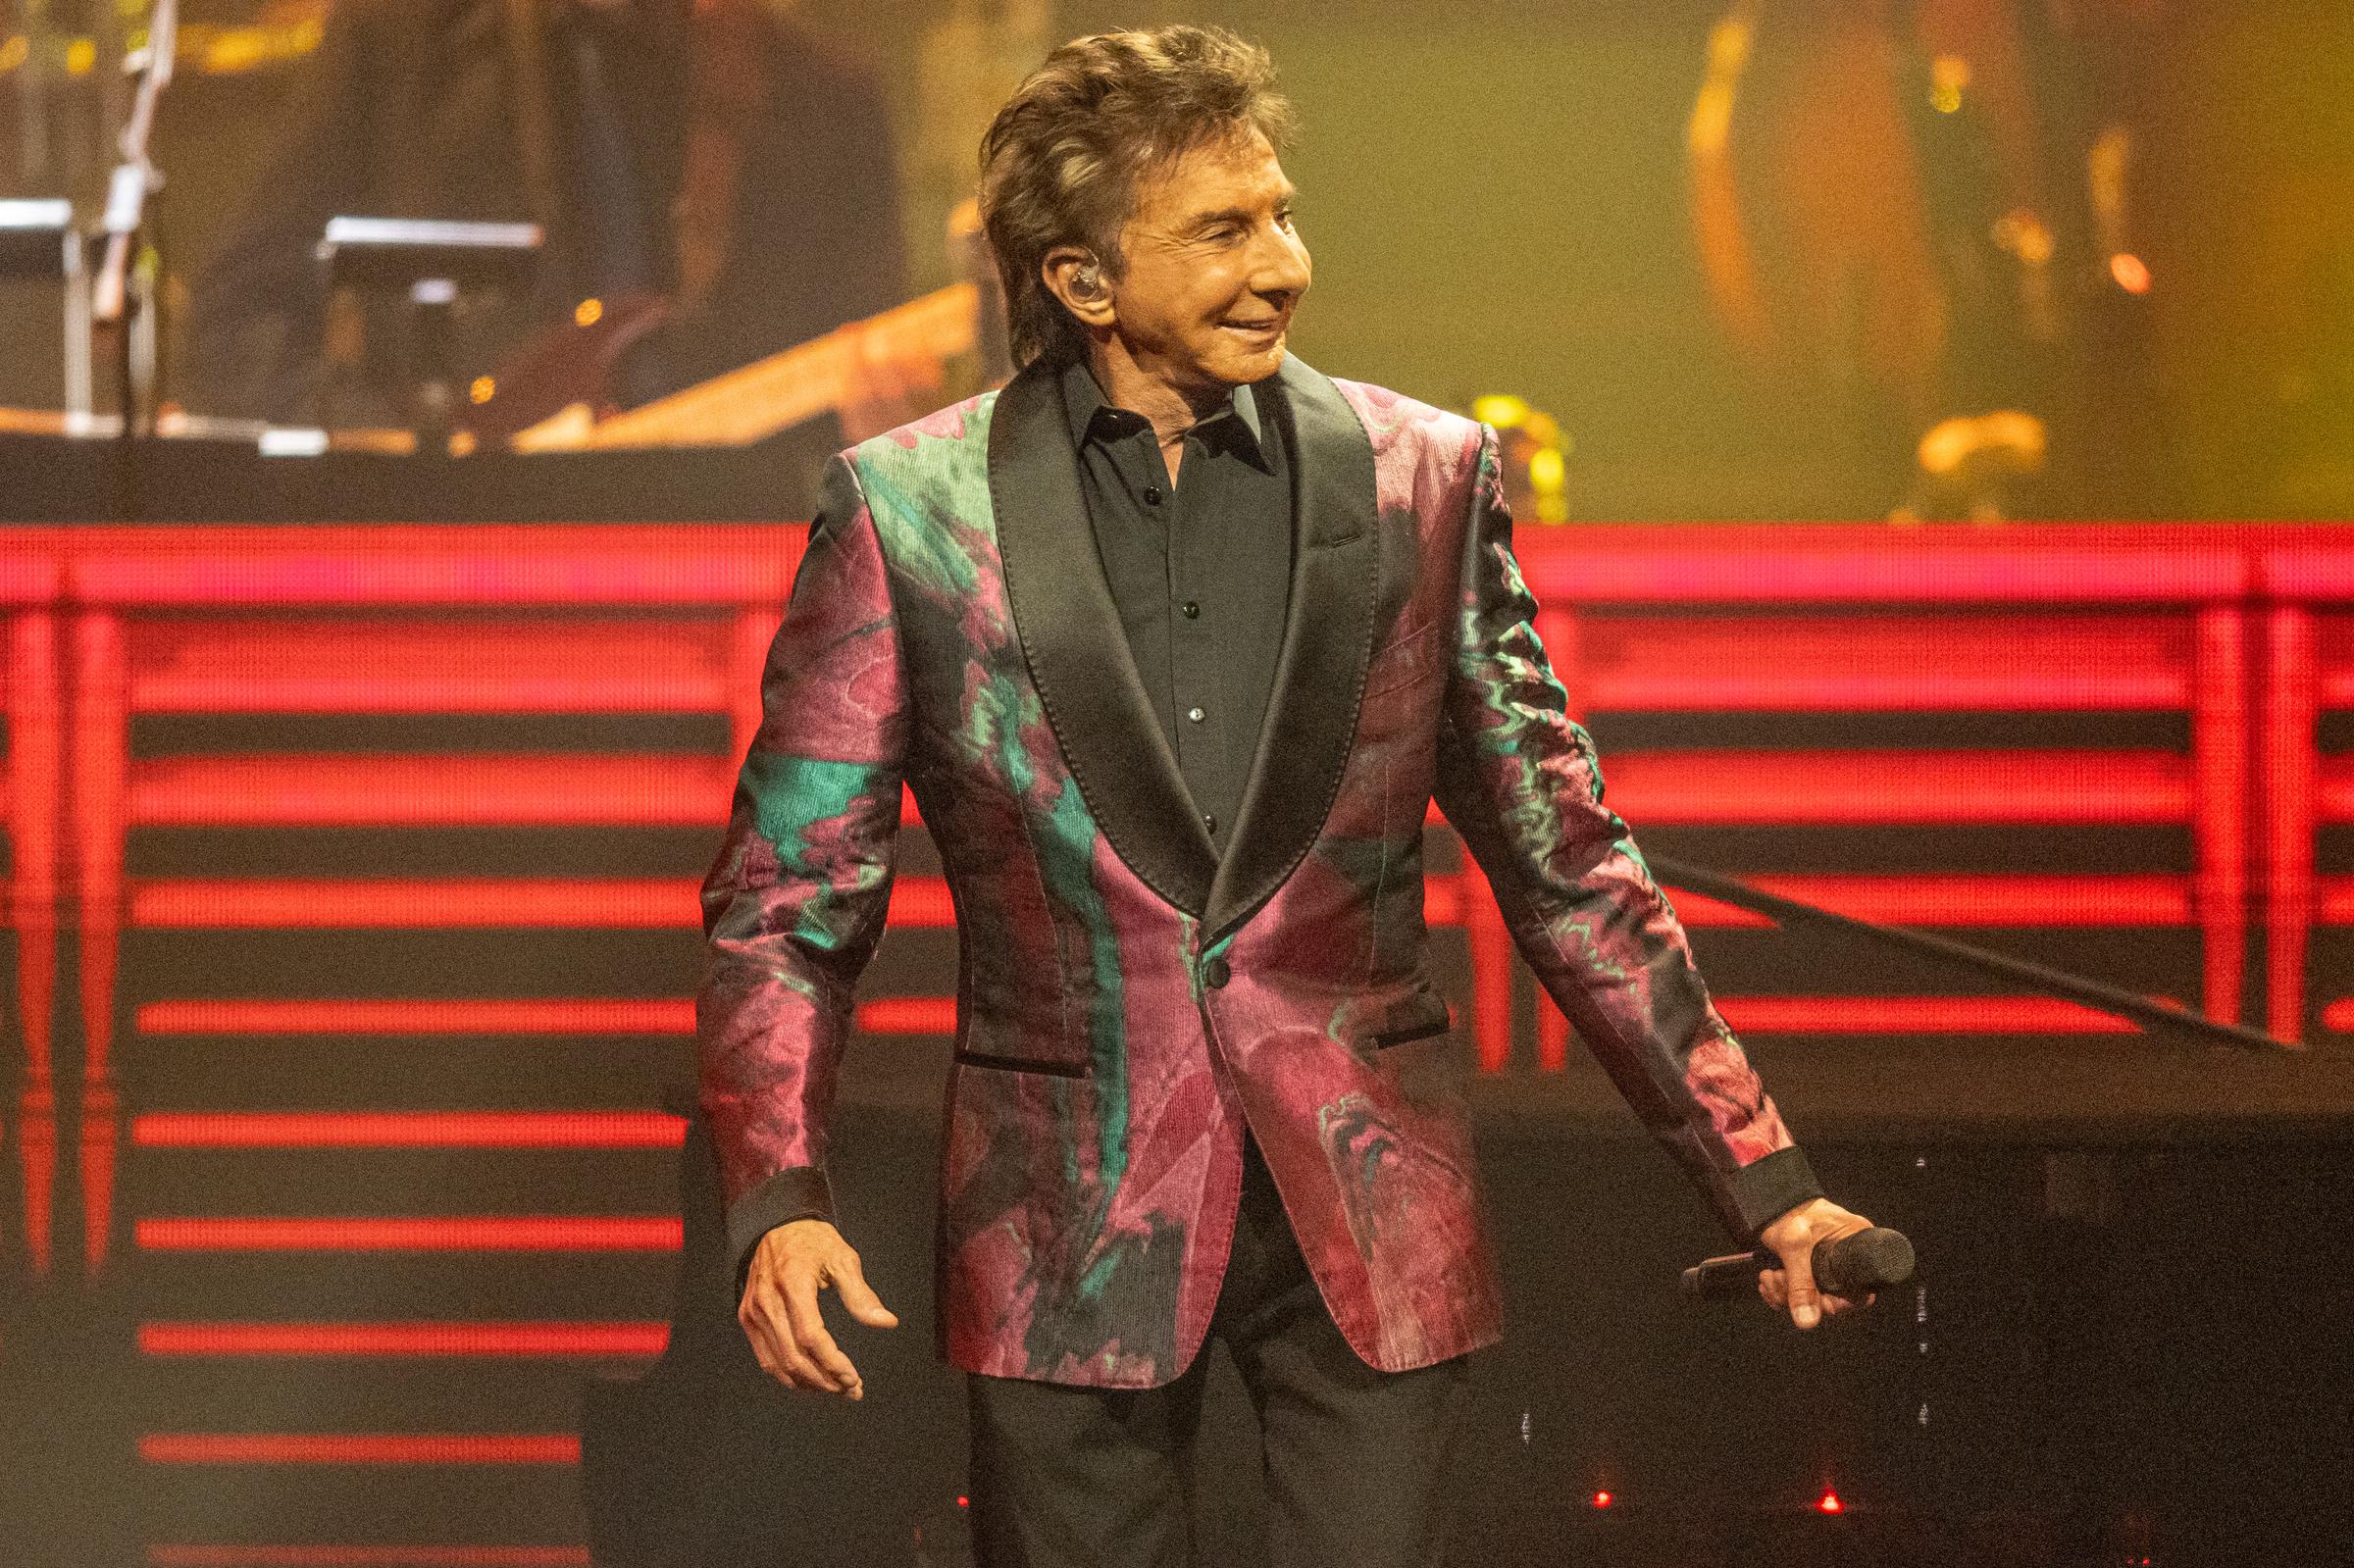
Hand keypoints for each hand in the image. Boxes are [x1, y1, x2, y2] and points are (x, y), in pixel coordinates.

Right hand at [738, 1218, 898, 1397]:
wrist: (776, 1225)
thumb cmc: (812, 1241)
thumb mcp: (843, 1258)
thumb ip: (861, 1295)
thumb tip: (887, 1323)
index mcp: (793, 1283)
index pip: (812, 1337)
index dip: (833, 1363)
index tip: (854, 1378)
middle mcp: (768, 1301)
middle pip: (795, 1357)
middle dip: (825, 1380)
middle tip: (851, 1389)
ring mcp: (753, 1312)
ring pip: (778, 1364)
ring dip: (809, 1383)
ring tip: (835, 1388)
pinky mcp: (747, 1318)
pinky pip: (766, 1358)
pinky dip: (788, 1375)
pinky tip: (811, 1379)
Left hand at [1756, 1197, 1874, 1329]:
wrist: (1768, 1201)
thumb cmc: (1788, 1211)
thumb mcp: (1794, 1246)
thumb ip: (1800, 1283)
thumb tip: (1807, 1321)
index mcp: (1857, 1245)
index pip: (1861, 1293)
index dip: (1837, 1305)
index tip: (1813, 1300)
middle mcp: (1848, 1259)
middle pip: (1833, 1300)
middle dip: (1799, 1298)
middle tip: (1777, 1279)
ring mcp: (1828, 1267)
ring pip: (1812, 1301)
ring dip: (1785, 1295)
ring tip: (1769, 1276)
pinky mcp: (1811, 1271)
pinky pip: (1799, 1296)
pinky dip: (1781, 1293)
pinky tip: (1768, 1280)